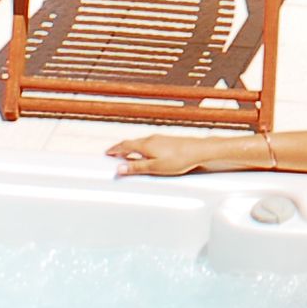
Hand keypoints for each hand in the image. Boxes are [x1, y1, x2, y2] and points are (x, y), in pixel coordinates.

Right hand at [109, 133, 227, 178]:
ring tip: (127, 154)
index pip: (125, 145)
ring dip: (131, 148)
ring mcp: (160, 139)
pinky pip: (149, 144)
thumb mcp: (154, 167)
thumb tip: (119, 169)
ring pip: (141, 143)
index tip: (107, 152)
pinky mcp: (168, 141)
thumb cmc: (179, 159)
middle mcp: (151, 139)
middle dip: (121, 148)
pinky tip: (146, 154)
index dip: (115, 150)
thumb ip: (136, 168)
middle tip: (114, 154)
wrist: (198, 150)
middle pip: (132, 143)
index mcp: (145, 145)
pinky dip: (142, 148)